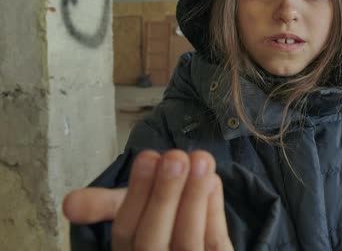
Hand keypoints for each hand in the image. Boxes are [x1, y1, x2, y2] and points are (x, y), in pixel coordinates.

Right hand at [63, 150, 233, 250]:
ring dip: (195, 198)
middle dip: (165, 195)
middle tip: (176, 156)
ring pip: (188, 241)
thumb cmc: (154, 217)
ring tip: (202, 160)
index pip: (126, 230)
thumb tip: (69, 204)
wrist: (188, 237)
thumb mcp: (127, 207)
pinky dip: (214, 211)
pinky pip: (216, 244)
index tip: (149, 155)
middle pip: (153, 239)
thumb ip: (102, 203)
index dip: (137, 193)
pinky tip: (214, 181)